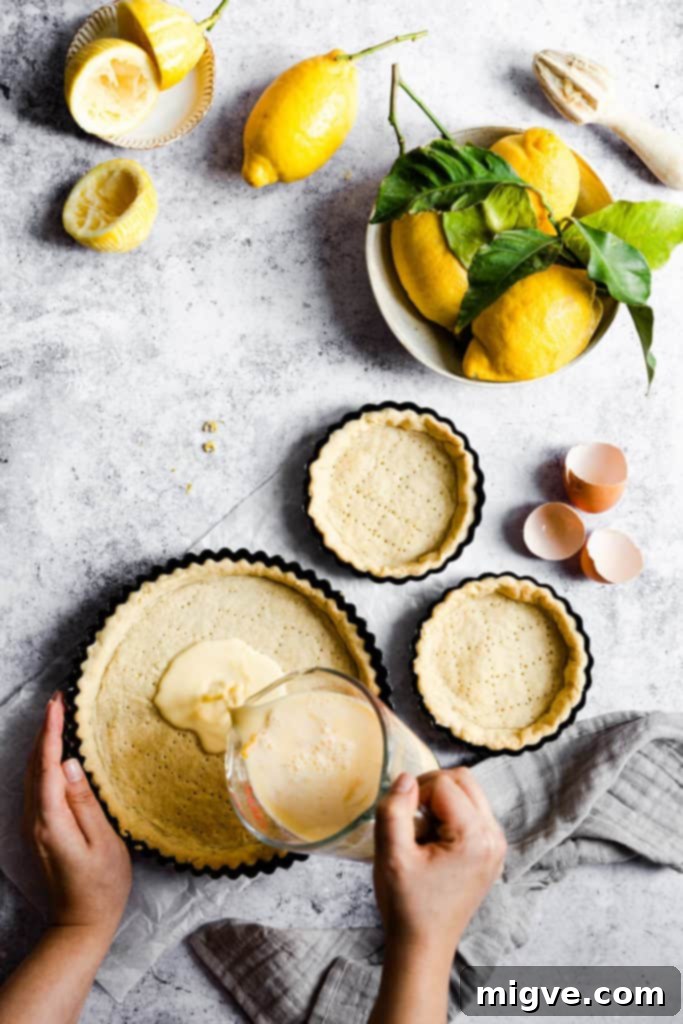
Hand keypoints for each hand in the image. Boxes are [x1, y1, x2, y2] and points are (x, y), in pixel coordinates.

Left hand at [23, 692, 131, 943]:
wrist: (81, 922)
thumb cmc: (102, 884)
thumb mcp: (103, 842)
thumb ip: (85, 802)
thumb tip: (71, 764)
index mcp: (50, 821)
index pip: (48, 765)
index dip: (51, 732)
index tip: (57, 704)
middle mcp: (35, 820)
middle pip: (34, 765)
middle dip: (44, 729)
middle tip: (57, 699)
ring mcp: (33, 825)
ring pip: (32, 774)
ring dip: (42, 743)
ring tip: (55, 716)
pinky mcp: (38, 829)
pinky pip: (36, 785)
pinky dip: (43, 761)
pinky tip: (53, 752)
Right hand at [373, 768, 505, 960]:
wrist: (423, 946)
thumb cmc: (406, 905)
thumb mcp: (391, 855)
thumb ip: (394, 809)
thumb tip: (405, 777)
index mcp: (474, 837)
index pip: (443, 783)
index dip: (415, 793)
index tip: (401, 819)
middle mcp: (494, 837)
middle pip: (463, 780)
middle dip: (431, 788)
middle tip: (410, 818)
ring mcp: (496, 845)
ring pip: (469, 792)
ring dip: (441, 801)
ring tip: (422, 832)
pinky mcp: (491, 852)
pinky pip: (473, 811)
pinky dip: (451, 814)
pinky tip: (434, 841)